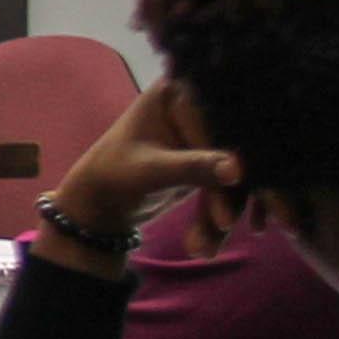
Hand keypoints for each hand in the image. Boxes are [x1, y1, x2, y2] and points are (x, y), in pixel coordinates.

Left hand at [36, 79, 238, 270]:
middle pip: (234, 146)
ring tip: (202, 247)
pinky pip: (233, 185)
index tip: (231, 197)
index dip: (230, 158)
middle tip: (225, 226)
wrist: (100, 201)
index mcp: (179, 91)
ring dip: (227, 210)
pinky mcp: (213, 160)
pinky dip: (227, 211)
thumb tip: (238, 170)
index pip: (218, 121)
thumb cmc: (113, 174)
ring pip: (237, 171)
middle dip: (233, 193)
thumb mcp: (150, 170)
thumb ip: (192, 166)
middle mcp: (199, 106)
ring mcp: (207, 134)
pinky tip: (222, 237)